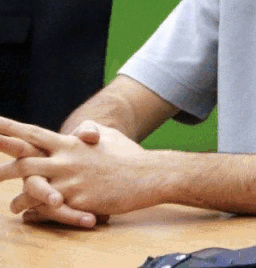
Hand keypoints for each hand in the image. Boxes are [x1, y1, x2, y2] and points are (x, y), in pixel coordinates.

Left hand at [0, 116, 157, 221]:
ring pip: (31, 190)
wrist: (149, 175)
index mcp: (70, 143)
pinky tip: (30, 217)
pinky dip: (36, 214)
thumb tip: (82, 131)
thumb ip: (89, 132)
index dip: (10, 129)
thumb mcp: (109, 136)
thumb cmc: (129, 155)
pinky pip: (47, 209)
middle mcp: (66, 161)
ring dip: (17, 200)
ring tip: (11, 207)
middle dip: (0, 169)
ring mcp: (70, 181)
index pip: (33, 133)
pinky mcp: (77, 201)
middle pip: (23, 163)